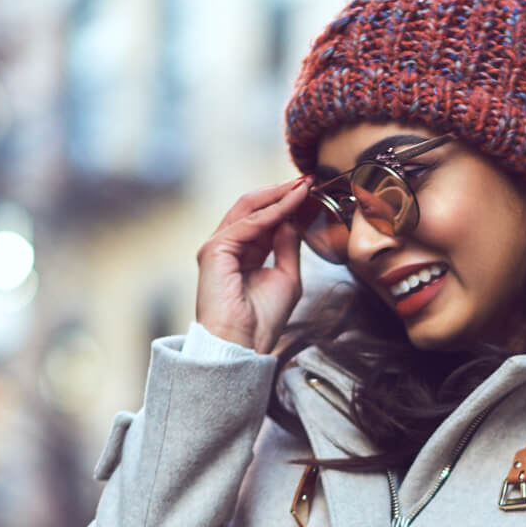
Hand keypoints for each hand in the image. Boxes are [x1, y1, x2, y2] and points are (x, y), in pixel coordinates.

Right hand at [194, 175, 313, 352]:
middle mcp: (226, 247)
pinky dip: (273, 210)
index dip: (285, 204)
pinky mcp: (215, 250)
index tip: (310, 191)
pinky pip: (249, 223)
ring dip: (278, 195)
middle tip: (307, 181)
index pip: (262, 220)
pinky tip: (293, 201)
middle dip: (281, 193)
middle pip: (253, 208)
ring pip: (249, 209)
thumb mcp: (286, 277)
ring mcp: (217, 247)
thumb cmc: (262, 321)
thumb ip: (287, 247)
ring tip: (303, 186)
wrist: (244, 345)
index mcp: (241, 255)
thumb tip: (292, 219)